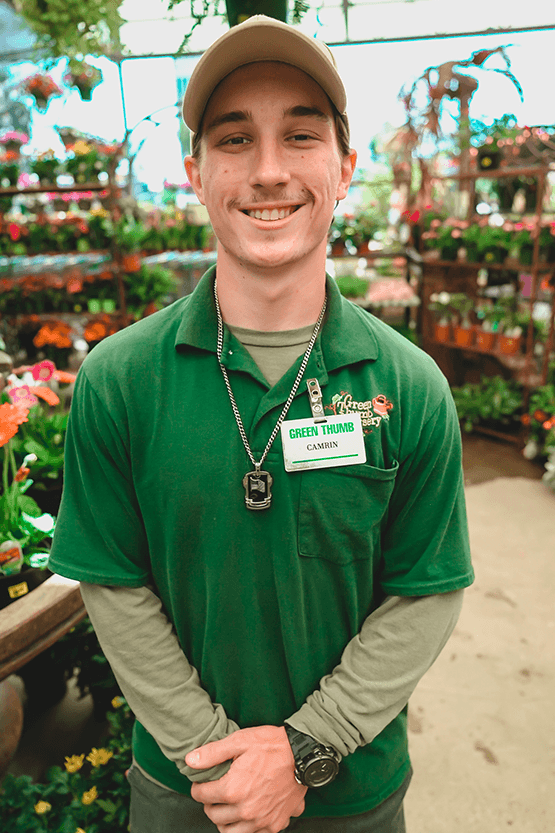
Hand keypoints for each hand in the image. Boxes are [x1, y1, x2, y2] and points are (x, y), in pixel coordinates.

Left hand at [186, 725, 306, 832]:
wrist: (303, 754)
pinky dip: (247, 828)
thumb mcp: (239, 740)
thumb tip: (190, 761)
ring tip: (227, 808)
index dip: (198, 787)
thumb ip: (212, 753)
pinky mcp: (275, 824)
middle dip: (209, 804)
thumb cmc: (272, 745)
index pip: (202, 796)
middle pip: (214, 815)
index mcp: (233, 789)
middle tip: (214, 794)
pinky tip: (248, 814)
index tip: (201, 783)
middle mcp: (245, 810)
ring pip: (230, 832)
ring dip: (225, 821)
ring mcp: (261, 820)